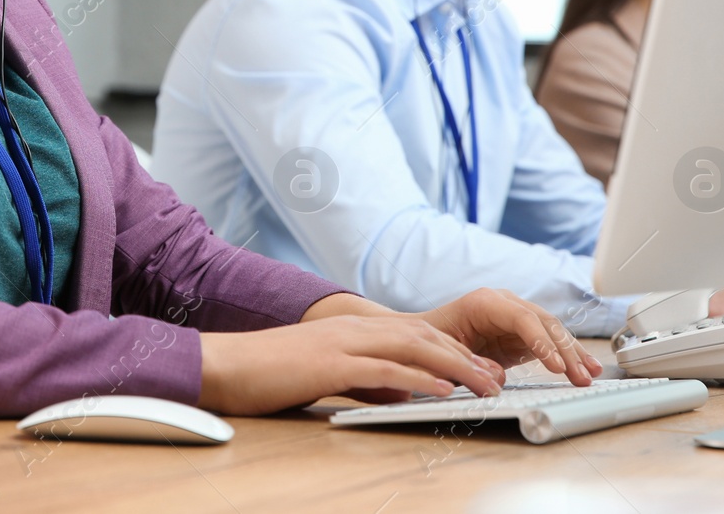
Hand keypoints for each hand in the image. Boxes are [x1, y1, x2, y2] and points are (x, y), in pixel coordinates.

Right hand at [198, 311, 504, 416]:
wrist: (225, 364)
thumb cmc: (268, 373)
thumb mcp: (326, 373)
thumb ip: (364, 379)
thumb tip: (399, 395)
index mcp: (351, 328)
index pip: (414, 334)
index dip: (453, 350)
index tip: (482, 369)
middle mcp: (353, 329)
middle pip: (423, 337)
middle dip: (465, 357)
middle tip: (497, 376)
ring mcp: (343, 344)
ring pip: (413, 349)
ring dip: (455, 367)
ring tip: (485, 385)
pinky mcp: (332, 364)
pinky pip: (385, 370)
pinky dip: (419, 379)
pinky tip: (442, 390)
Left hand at [415, 288, 601, 385]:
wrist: (422, 339)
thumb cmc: (429, 343)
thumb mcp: (444, 353)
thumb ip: (470, 363)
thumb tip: (496, 378)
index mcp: (484, 302)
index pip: (522, 318)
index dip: (542, 342)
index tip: (557, 367)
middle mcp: (503, 303)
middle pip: (543, 322)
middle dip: (565, 350)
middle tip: (580, 377)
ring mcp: (515, 316)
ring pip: (552, 330)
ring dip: (572, 353)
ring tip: (590, 374)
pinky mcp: (521, 333)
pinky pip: (550, 341)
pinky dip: (567, 355)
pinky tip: (584, 367)